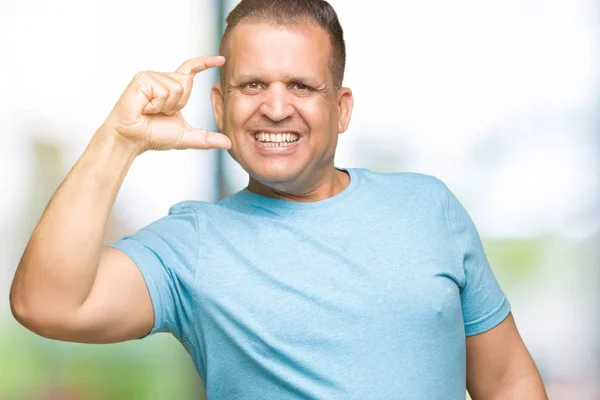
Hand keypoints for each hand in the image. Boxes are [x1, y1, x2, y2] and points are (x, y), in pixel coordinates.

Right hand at [102, 56, 230, 153]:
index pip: (191, 70)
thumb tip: (228, 143)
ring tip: (151, 111)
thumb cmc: (153, 136)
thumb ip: (207, 138)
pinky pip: (163, 90)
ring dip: (167, 106)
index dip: (206, 63)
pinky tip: (145, 108)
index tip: (221, 60)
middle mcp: (162, 78)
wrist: (132, 139)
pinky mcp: (142, 78)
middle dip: (178, 104)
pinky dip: (157, 105)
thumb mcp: (186, 136)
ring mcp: (151, 76)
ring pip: (177, 87)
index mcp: (172, 88)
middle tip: (160, 113)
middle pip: (186, 82)